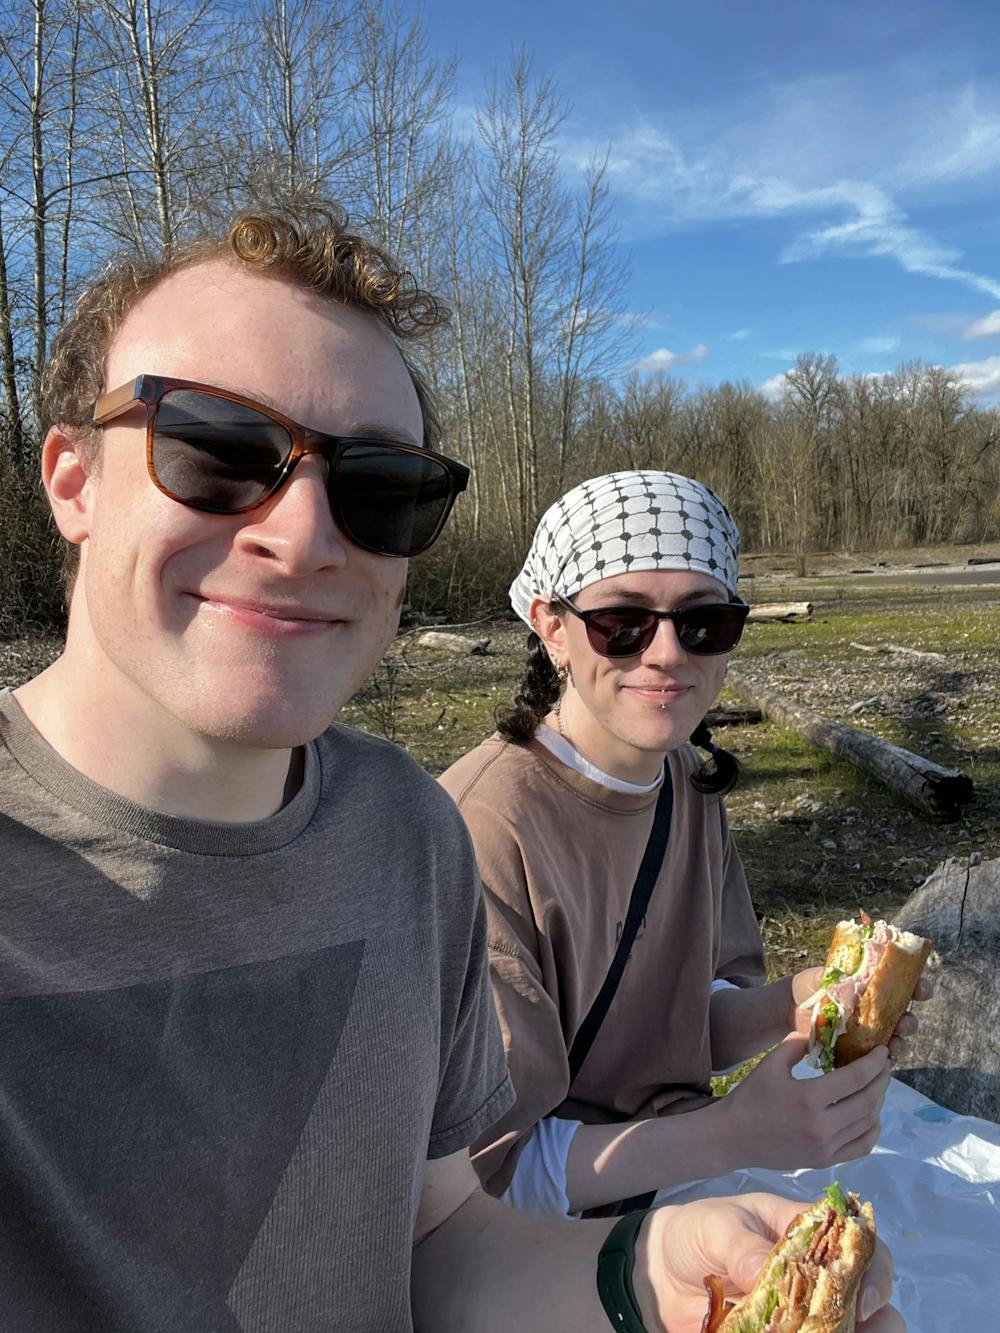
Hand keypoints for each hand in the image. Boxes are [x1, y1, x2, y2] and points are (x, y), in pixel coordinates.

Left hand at [634, 1193, 902, 1332]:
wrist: (658, 1274)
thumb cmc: (694, 1233)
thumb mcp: (714, 1226)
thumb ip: (742, 1246)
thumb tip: (766, 1271)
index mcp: (805, 1234)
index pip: (859, 1246)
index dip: (873, 1270)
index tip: (862, 1298)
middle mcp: (814, 1276)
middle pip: (868, 1298)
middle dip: (879, 1318)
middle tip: (855, 1328)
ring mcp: (802, 1314)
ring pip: (850, 1330)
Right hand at [717, 1035, 889, 1168]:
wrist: (733, 1137)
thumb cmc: (751, 1097)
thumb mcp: (771, 1064)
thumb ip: (798, 1044)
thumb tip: (822, 1031)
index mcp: (808, 1099)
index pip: (855, 1078)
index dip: (874, 1063)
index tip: (882, 1051)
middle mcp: (822, 1126)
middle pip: (867, 1101)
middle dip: (881, 1079)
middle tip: (884, 1064)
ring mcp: (826, 1148)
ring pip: (868, 1123)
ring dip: (879, 1101)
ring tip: (878, 1084)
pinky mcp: (825, 1162)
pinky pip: (861, 1146)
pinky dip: (873, 1128)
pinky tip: (871, 1114)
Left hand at [790, 966, 933, 1056]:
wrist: (789, 1008)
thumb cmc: (808, 986)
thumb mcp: (821, 975)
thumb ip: (837, 977)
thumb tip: (854, 981)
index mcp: (874, 986)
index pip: (905, 986)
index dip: (918, 987)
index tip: (920, 989)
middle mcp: (878, 1009)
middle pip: (906, 1017)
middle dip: (910, 1021)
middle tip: (903, 1022)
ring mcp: (870, 1031)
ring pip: (897, 1039)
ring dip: (900, 1042)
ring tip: (893, 1043)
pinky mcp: (859, 1050)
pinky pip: (878, 1058)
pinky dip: (884, 1060)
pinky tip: (882, 1059)